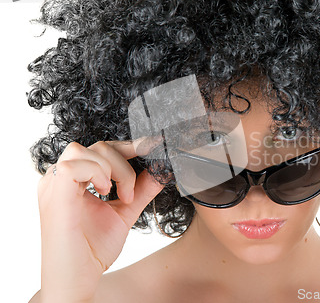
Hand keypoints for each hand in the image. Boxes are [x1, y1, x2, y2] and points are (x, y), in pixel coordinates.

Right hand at [37, 139, 164, 301]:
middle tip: (131, 192)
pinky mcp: (54, 196)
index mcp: (75, 181)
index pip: (102, 150)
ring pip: (83, 150)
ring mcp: (54, 186)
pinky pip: (71, 166)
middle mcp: (61, 179)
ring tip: (117, 195)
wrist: (77, 279)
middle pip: (96, 146)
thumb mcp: (125, 212)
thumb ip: (141, 190)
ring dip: (110, 168)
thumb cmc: (93, 249)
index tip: (152, 146)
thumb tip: (161, 170)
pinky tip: (104, 192)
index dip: (128, 146)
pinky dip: (95, 173)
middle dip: (125, 160)